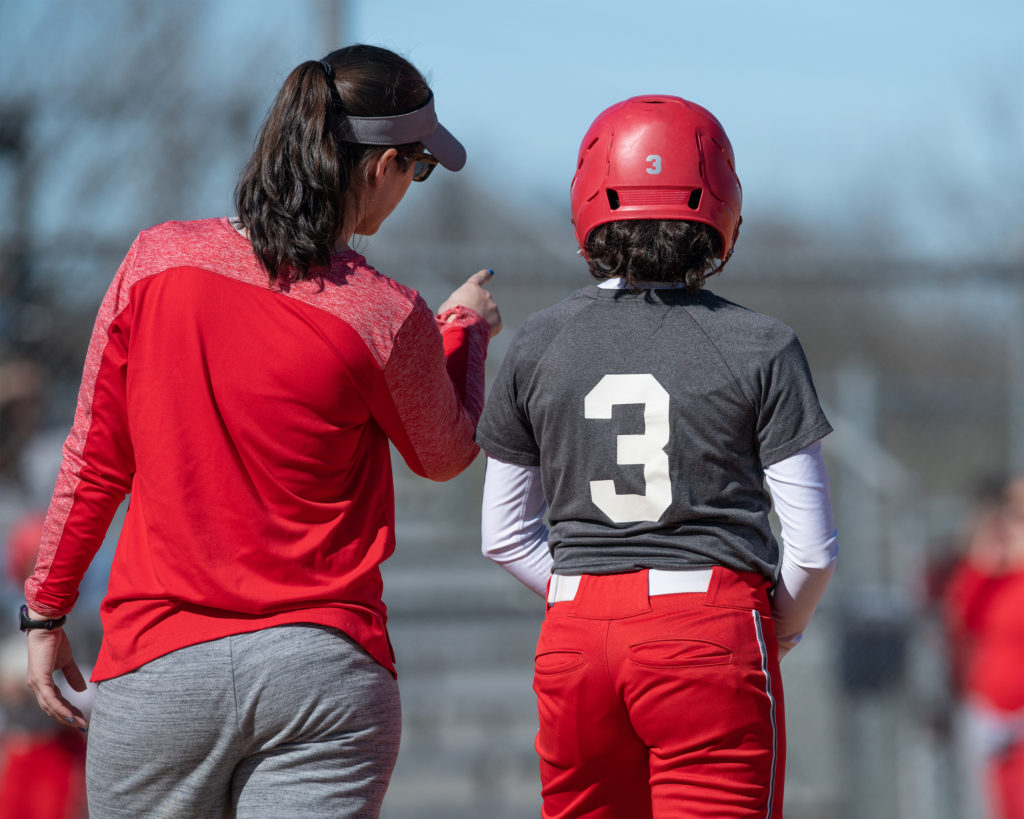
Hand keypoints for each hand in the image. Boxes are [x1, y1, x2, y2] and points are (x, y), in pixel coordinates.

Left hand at [26, 615, 88, 729]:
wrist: (48, 628)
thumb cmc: (55, 642)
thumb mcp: (67, 662)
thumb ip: (73, 675)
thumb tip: (82, 690)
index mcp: (42, 683)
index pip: (55, 702)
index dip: (68, 711)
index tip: (81, 718)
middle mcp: (36, 687)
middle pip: (52, 709)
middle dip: (68, 718)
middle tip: (83, 726)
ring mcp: (36, 684)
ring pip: (51, 707)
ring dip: (65, 717)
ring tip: (79, 724)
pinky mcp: (40, 680)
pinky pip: (51, 699)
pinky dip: (60, 709)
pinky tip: (70, 716)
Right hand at [439, 269, 501, 337]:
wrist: (461, 329)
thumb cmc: (449, 316)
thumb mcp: (447, 306)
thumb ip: (457, 303)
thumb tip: (461, 309)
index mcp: (471, 288)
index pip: (479, 278)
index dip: (484, 275)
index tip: (490, 273)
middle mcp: (485, 295)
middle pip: (482, 302)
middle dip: (477, 310)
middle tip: (466, 321)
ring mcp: (493, 307)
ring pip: (487, 315)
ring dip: (480, 321)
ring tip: (469, 329)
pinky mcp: (498, 320)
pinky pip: (492, 326)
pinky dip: (486, 330)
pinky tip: (477, 334)